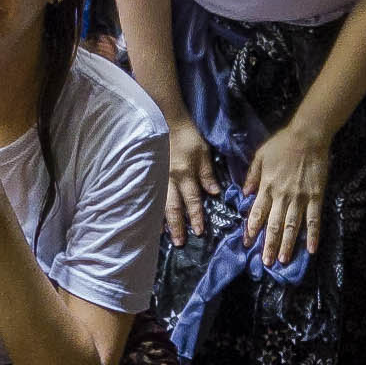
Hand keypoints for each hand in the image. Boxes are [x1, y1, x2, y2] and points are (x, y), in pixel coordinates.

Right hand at [161, 119, 219, 244]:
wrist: (167, 122)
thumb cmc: (188, 137)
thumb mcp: (203, 154)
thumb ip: (207, 174)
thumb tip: (215, 193)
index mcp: (186, 174)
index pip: (193, 200)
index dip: (196, 216)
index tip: (199, 232)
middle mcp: (171, 179)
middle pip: (175, 207)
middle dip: (178, 226)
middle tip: (179, 243)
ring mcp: (158, 178)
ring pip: (161, 203)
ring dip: (164, 221)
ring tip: (165, 236)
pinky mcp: (151, 174)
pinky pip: (151, 194)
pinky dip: (152, 208)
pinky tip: (151, 217)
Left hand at [241, 121, 332, 263]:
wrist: (308, 136)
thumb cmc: (282, 143)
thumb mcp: (260, 155)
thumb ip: (252, 175)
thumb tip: (244, 193)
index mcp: (267, 186)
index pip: (257, 212)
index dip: (252, 229)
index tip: (247, 243)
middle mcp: (282, 196)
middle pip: (274, 224)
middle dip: (268, 244)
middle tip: (266, 262)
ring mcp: (300, 198)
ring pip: (292, 226)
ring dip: (287, 244)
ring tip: (282, 260)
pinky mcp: (315, 197)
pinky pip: (314, 219)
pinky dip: (312, 235)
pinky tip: (311, 250)